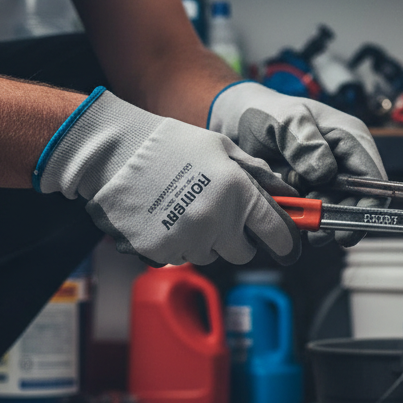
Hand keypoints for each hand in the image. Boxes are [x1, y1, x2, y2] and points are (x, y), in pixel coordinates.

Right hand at [36, 89, 300, 265]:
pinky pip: (181, 258)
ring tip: (187, 209)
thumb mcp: (223, 148)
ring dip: (207, 240)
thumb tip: (287, 193)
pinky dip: (179, 244)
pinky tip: (167, 218)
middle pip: (243, 252)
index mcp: (238, 193)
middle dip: (239, 238)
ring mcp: (186, 239)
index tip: (287, 243)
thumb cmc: (170, 145)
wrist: (114, 154)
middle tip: (222, 214)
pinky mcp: (160, 252)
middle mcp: (216, 221)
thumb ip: (258, 174)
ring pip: (211, 255)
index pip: (277, 233)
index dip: (286, 241)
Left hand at [208, 81, 387, 246]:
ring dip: (321, 222)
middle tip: (317, 232)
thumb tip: (325, 172)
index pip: (373, 178)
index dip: (368, 206)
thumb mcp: (284, 118)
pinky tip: (290, 219)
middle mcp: (344, 160)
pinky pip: (315, 214)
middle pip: (359, 200)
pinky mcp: (310, 192)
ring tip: (301, 224)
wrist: (236, 122)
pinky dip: (304, 220)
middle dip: (340, 219)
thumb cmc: (264, 112)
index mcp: (350, 138)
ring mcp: (327, 179)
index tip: (347, 227)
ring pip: (337, 211)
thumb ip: (304, 142)